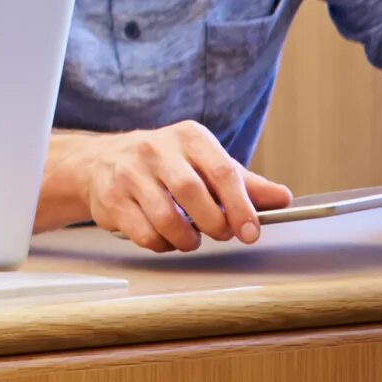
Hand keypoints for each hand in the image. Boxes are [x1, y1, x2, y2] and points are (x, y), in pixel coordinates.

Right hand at [55, 122, 290, 250]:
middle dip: (213, 224)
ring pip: (166, 218)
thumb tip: (282, 198)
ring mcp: (128, 172)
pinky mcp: (109, 196)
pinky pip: (144, 233)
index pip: (222, 171)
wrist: (99, 162)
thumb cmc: (163, 165)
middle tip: (219, 234)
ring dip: (186, 239)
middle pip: (193, 193)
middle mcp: (155, 149)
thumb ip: (243, 182)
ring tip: (189, 238)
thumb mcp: (204, 163)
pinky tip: (162, 235)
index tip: (250, 232)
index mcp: (188, 137)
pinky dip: (161, 244)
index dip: (241, 206)